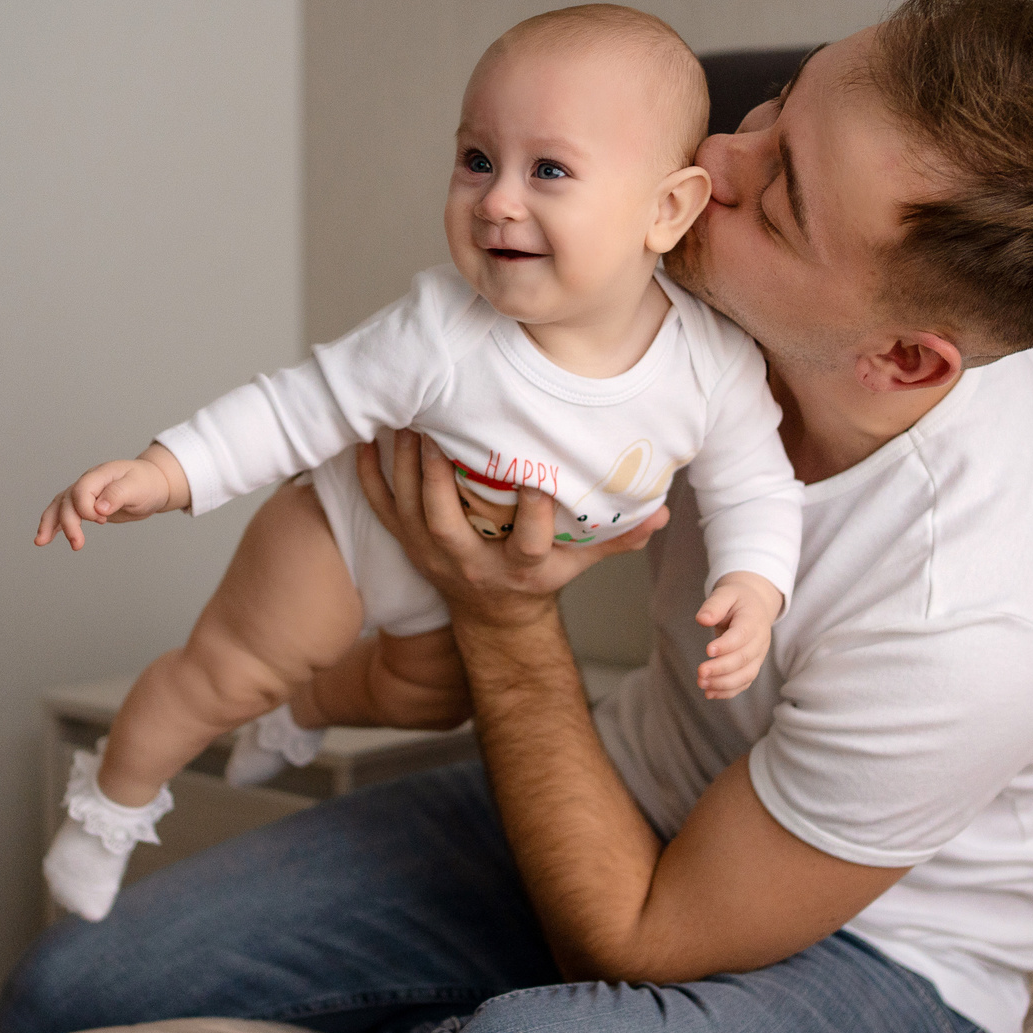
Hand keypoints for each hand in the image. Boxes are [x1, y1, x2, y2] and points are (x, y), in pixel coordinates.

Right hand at [33, 443, 189, 549]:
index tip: (102, 519)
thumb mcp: (137, 487)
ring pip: (60, 506)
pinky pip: (64, 513)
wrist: (153, 484)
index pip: (81, 490)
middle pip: (67, 501)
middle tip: (77, 544)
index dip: (86, 508)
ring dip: (49, 524)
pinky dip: (54, 525)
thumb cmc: (146, 483)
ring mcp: (85, 493)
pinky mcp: (86, 506)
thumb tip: (100, 508)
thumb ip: (117, 495)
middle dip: (68, 523)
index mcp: (100, 475)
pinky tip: (46, 538)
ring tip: (41, 542)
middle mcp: (88, 482)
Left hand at [355, 429, 666, 623]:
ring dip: (405, 466)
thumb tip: (662, 513)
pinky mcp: (408, 543)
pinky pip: (382, 507)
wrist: (492, 612)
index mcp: (518, 570)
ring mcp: (433, 554)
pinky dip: (371, 474)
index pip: (528, 544)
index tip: (536, 477)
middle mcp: (470, 564)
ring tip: (410, 420)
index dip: (533, 514)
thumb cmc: (539, 576)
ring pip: (410, 510)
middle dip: (439, 480)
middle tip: (441, 432)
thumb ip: (618, 538)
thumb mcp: (580, 562)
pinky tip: (370, 437)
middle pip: (447, 524)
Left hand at [695, 571, 781, 698]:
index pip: (742, 635)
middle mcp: (760, 640)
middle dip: (722, 668)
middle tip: (700, 671)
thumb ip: (714, 605)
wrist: (755, 605)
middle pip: (744, 659)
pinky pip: (743, 683)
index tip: (708, 650)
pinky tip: (710, 693)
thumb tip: (702, 619)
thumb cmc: (737, 599)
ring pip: (746, 675)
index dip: (727, 645)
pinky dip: (728, 691)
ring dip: (724, 683)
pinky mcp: (752, 666)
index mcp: (753, 619)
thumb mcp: (725, 593)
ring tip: (701, 684)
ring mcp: (758, 656)